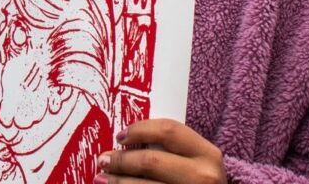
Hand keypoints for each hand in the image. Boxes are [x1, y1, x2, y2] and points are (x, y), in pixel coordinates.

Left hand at [102, 119, 225, 183]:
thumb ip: (172, 152)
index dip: (140, 130)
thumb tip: (125, 144)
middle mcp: (202, 177)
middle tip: (102, 160)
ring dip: (117, 182)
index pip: (168, 131)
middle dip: (121, 160)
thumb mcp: (197, 164)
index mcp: (207, 154)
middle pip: (151, 161)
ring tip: (100, 178)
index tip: (120, 136)